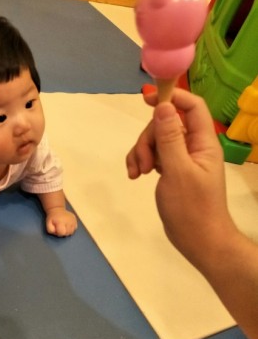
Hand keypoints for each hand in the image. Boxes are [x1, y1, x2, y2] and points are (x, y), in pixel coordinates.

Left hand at [46, 207, 77, 236]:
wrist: (57, 209)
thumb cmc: (52, 218)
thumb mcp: (48, 224)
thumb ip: (50, 230)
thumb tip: (56, 232)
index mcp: (61, 222)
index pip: (62, 233)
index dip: (59, 233)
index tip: (57, 229)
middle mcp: (68, 221)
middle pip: (67, 233)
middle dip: (63, 233)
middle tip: (60, 228)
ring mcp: (73, 220)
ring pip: (72, 231)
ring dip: (67, 231)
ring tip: (64, 227)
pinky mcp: (75, 220)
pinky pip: (75, 228)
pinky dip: (71, 229)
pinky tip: (68, 226)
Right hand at [126, 88, 229, 265]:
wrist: (198, 241)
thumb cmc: (192, 208)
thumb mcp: (178, 170)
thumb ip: (169, 137)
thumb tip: (164, 106)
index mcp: (203, 142)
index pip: (192, 106)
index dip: (172, 97)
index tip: (146, 99)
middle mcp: (193, 147)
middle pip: (166, 124)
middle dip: (148, 139)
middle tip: (144, 164)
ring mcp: (181, 159)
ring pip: (156, 140)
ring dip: (141, 152)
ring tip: (137, 174)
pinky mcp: (171, 171)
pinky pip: (153, 156)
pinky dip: (141, 162)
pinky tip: (135, 176)